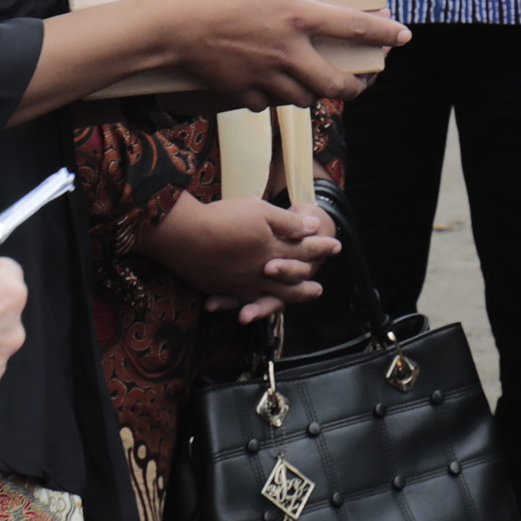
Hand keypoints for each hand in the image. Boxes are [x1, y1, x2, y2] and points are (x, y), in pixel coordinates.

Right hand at [136, 0, 410, 106]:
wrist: (169, 25)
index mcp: (298, 16)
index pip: (356, 27)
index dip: (385, 32)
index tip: (403, 36)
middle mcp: (290, 52)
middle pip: (337, 83)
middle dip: (356, 87)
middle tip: (359, 81)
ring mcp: (267, 76)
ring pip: (305, 98)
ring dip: (315, 93)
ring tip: (316, 83)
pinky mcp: (244, 92)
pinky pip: (269, 103)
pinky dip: (275, 97)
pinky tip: (272, 86)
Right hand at [137, 193, 339, 324]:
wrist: (184, 234)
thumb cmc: (225, 218)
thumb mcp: (261, 212)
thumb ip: (288, 223)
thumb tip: (313, 227)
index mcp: (272, 252)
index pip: (303, 251)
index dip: (320, 248)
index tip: (336, 246)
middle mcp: (259, 273)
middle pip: (289, 282)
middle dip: (305, 286)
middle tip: (318, 291)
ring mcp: (239, 284)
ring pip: (266, 297)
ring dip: (281, 301)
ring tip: (288, 303)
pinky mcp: (219, 288)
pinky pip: (239, 301)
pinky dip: (247, 305)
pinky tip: (248, 308)